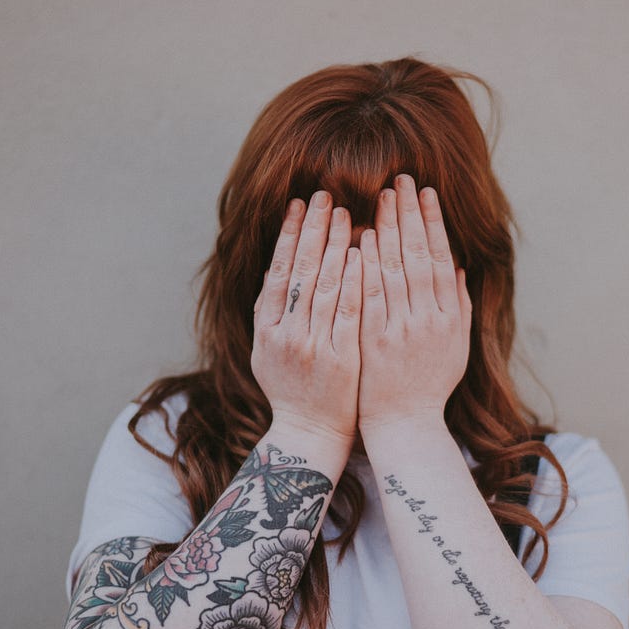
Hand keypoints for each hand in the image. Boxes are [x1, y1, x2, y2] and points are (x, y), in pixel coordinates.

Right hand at [251, 190, 363, 447]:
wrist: (311, 433)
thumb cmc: (291, 389)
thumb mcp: (267, 350)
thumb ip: (271, 312)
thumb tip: (277, 266)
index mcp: (266, 329)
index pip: (278, 270)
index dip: (288, 235)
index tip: (299, 204)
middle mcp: (286, 334)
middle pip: (301, 271)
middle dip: (313, 229)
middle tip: (324, 195)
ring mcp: (313, 346)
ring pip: (325, 286)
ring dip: (335, 245)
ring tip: (346, 213)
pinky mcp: (340, 359)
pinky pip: (348, 312)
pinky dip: (354, 281)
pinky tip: (361, 254)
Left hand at [356, 174, 471, 433]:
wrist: (404, 424)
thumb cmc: (429, 384)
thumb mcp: (455, 345)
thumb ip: (458, 305)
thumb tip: (457, 265)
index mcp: (450, 317)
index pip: (441, 259)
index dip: (434, 223)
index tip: (427, 193)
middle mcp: (429, 320)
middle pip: (420, 256)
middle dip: (411, 215)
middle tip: (403, 180)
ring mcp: (401, 330)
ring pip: (396, 270)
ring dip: (389, 229)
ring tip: (383, 196)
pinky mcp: (375, 340)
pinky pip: (371, 295)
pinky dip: (369, 264)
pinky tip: (364, 237)